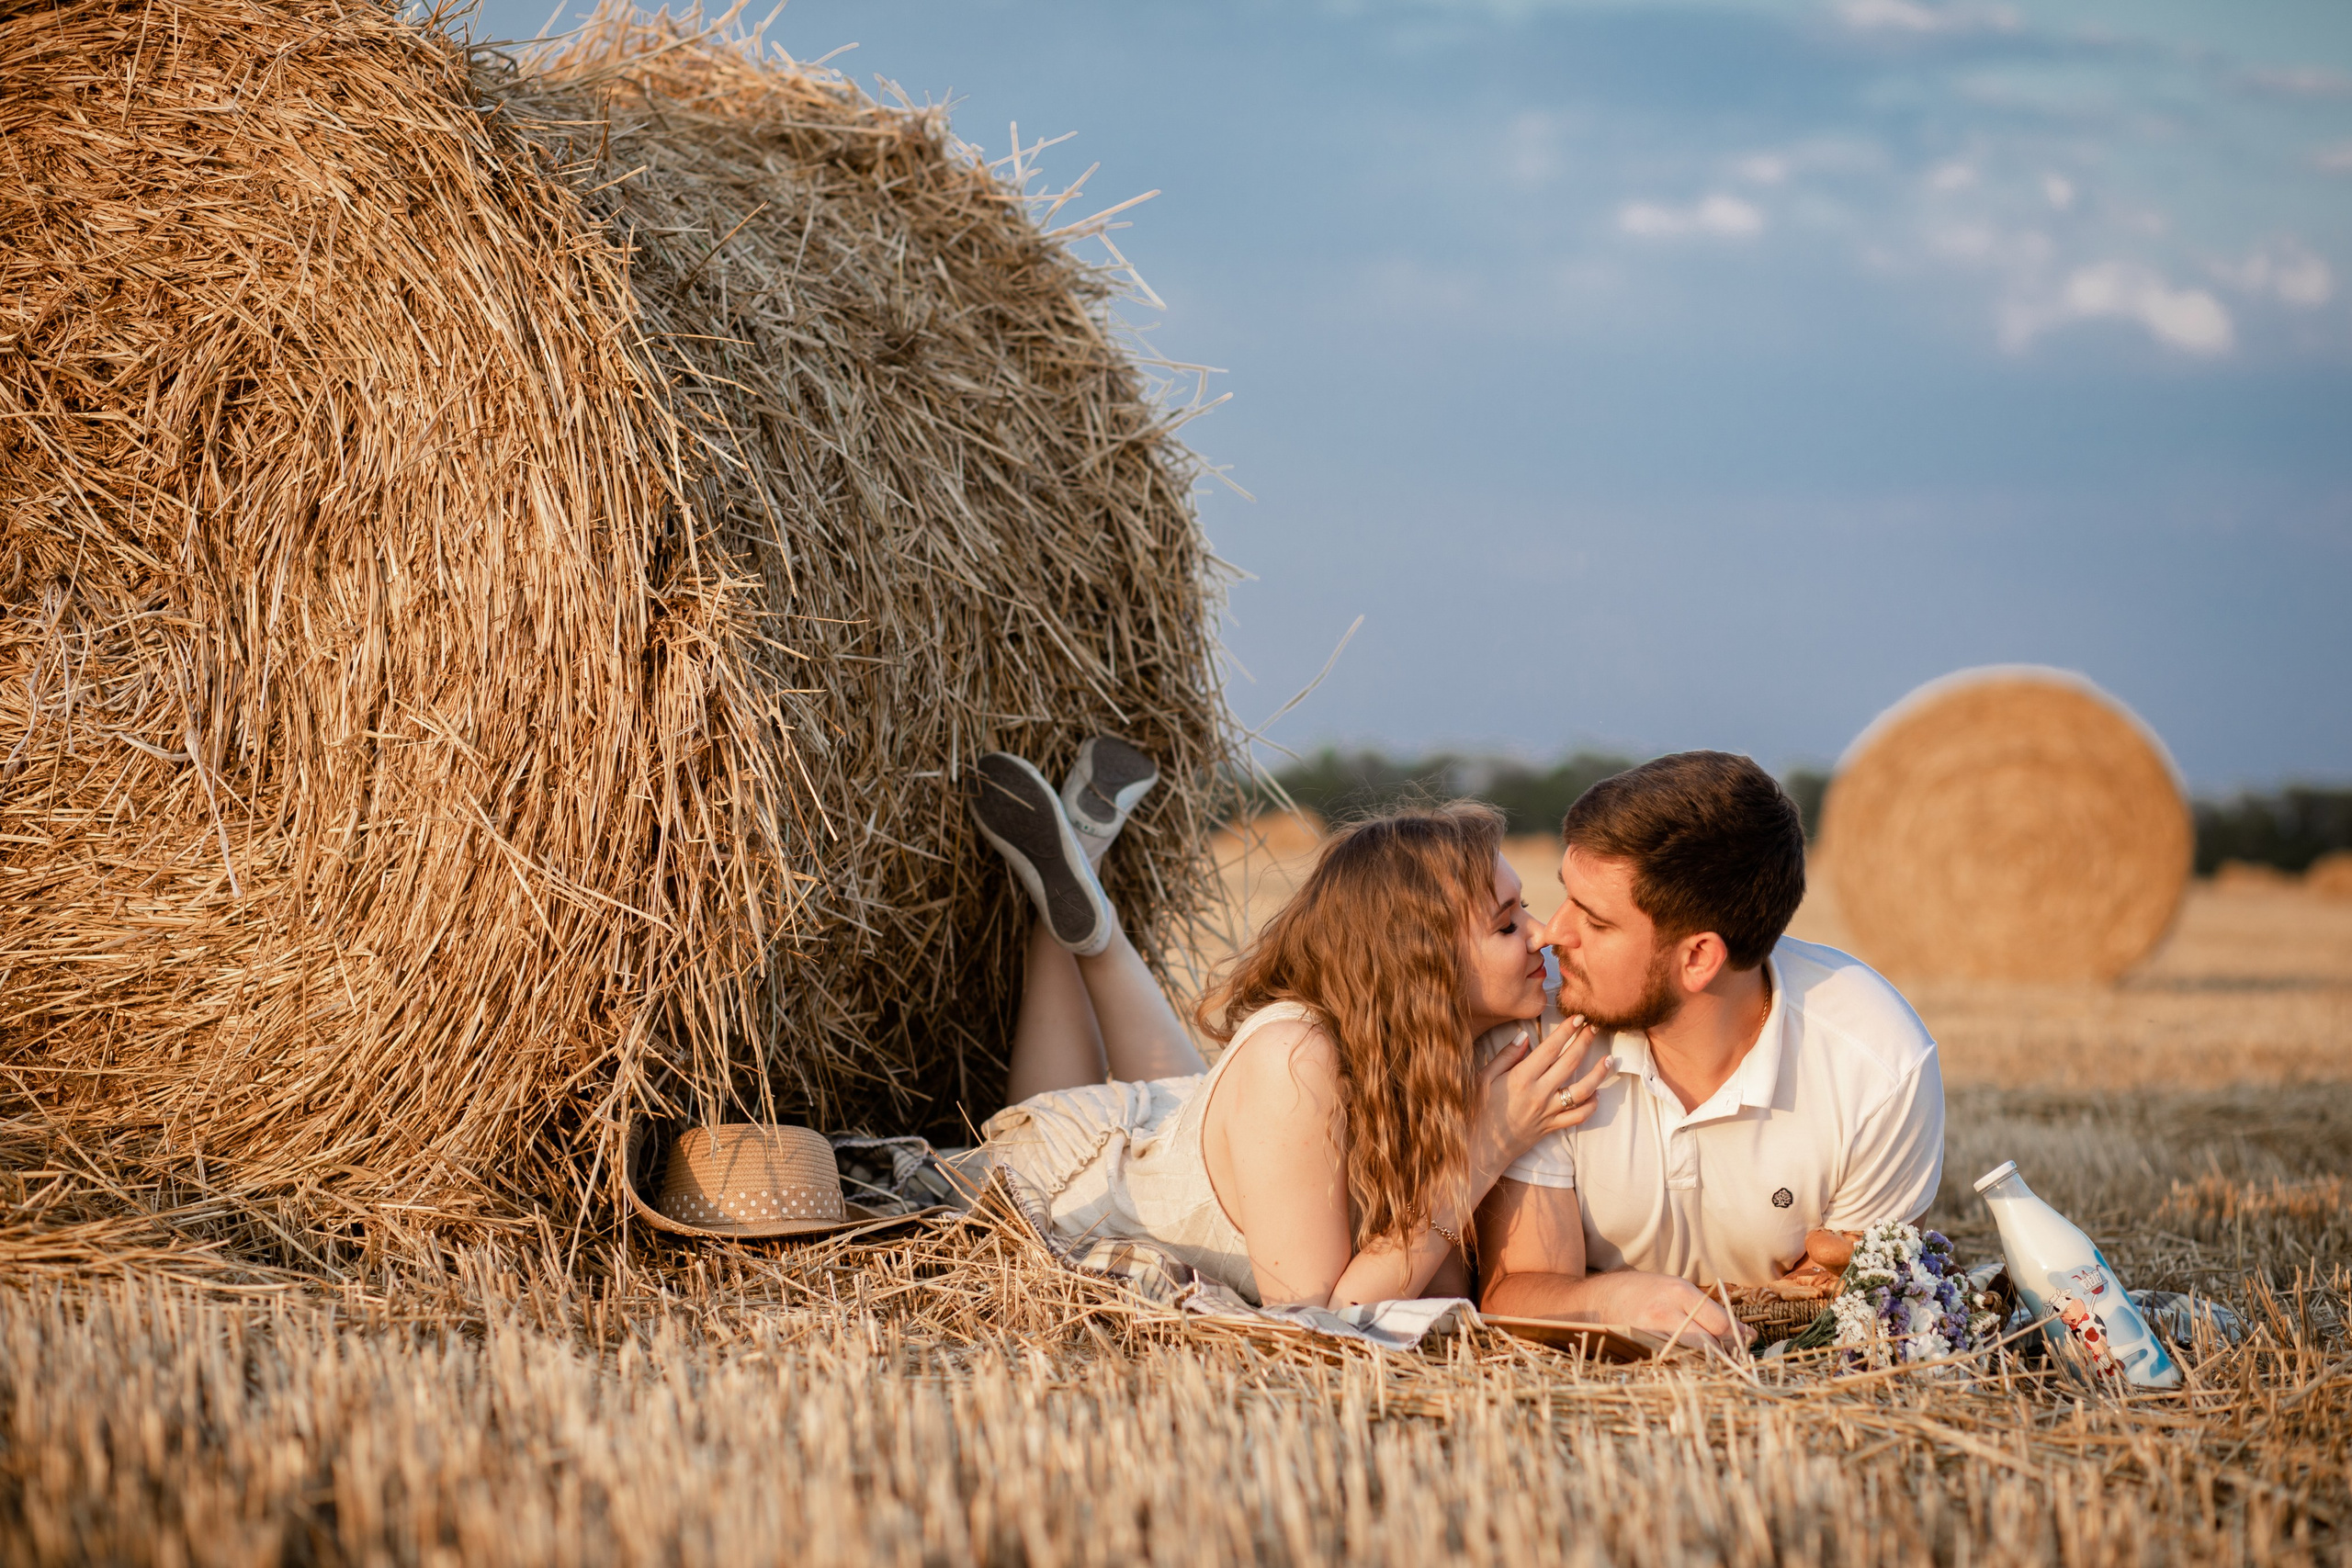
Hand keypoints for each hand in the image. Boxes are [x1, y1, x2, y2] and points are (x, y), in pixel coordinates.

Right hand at [1468, 1014, 1611, 1184]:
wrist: (1480, 1148)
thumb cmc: (1477, 1110)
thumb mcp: (1483, 1078)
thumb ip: (1505, 1056)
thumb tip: (1524, 1036)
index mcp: (1520, 1078)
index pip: (1550, 1049)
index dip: (1566, 1031)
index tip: (1578, 1017)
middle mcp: (1538, 1094)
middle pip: (1570, 1064)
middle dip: (1585, 1042)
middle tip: (1595, 1027)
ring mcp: (1548, 1112)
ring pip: (1582, 1091)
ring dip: (1598, 1073)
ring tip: (1608, 1059)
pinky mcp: (1552, 1127)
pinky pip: (1578, 1117)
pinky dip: (1591, 1105)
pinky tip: (1596, 1093)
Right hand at [1615, 1273, 1754, 1354]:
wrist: (1598, 1299)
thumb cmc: (1644, 1291)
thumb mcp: (1677, 1289)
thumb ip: (1709, 1309)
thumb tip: (1746, 1333)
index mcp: (1678, 1292)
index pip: (1720, 1322)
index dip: (1737, 1336)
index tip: (1747, 1340)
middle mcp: (1665, 1312)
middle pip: (1709, 1343)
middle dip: (1725, 1352)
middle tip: (1733, 1357)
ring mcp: (1651, 1333)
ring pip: (1693, 1357)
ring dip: (1707, 1362)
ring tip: (1713, 1361)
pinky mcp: (1641, 1350)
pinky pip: (1673, 1364)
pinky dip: (1686, 1366)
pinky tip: (1689, 1364)